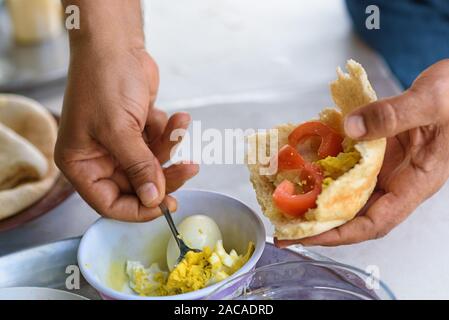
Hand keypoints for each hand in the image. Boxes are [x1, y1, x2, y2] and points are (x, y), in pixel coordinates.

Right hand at [55, 43, 197, 221]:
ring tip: (180, 126)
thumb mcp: (119, 130)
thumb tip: (153, 199)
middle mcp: (98, 158)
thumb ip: (138, 168)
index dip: (138, 209)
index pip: (109, 203)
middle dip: (164, 175)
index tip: (165, 206)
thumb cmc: (104, 81)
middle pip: (137, 185)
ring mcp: (118, 144)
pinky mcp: (136, 132)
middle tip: (189, 169)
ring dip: (169, 147)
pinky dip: (168, 132)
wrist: (115, 44)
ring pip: (151, 165)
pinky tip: (176, 117)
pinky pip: (157, 144)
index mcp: (80, 164)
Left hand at [276, 59, 448, 246]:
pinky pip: (347, 161)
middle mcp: (397, 179)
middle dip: (319, 220)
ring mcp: (385, 164)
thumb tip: (351, 129)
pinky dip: (326, 162)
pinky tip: (304, 159)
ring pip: (347, 188)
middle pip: (354, 212)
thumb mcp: (431, 103)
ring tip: (286, 196)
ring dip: (318, 193)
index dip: (340, 233)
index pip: (375, 223)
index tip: (308, 234)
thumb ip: (393, 115)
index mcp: (416, 182)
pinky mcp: (376, 148)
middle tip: (284, 221)